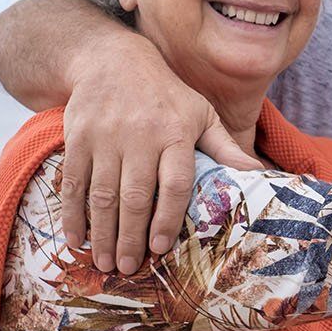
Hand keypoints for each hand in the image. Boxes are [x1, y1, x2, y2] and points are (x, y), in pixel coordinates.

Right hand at [59, 40, 259, 273]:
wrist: (112, 61)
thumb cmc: (166, 96)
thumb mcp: (201, 114)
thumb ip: (225, 148)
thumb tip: (259, 175)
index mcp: (176, 133)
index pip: (174, 183)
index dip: (166, 218)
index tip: (159, 248)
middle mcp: (140, 136)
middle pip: (136, 196)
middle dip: (131, 237)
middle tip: (127, 269)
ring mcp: (106, 137)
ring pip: (102, 195)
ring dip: (103, 233)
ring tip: (104, 263)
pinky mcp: (78, 138)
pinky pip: (73, 182)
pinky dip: (72, 214)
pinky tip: (76, 239)